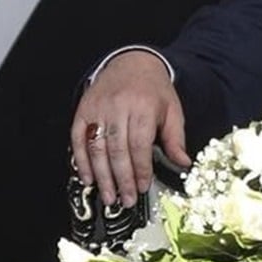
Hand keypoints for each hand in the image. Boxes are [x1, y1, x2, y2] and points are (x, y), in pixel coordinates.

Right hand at [70, 51, 189, 206]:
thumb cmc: (153, 89)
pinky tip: (88, 178)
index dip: (140, 169)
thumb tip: (184, 163)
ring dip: (102, 176)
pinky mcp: (82, 112)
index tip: (142, 187)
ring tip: (109, 195)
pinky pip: (78, 140)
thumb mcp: (172, 110)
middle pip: (117, 150)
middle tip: (125, 199)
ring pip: (97, 148)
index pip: (140, 145)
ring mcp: (97, 110)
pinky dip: (81, 161)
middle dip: (121, 179)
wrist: (131, 62)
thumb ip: (176, 138)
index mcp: (143, 107)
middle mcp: (118, 107)